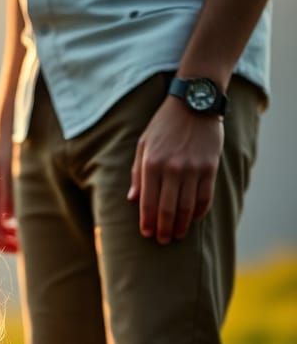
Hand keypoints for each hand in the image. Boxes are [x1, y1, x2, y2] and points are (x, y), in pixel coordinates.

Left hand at [127, 97, 223, 244]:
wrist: (194, 103)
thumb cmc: (163, 126)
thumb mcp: (143, 146)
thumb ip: (137, 174)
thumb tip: (132, 200)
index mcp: (151, 165)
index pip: (148, 202)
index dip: (147, 222)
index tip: (147, 234)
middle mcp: (172, 169)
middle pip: (167, 209)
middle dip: (164, 229)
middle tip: (162, 240)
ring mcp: (193, 168)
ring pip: (187, 207)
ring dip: (181, 225)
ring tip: (177, 235)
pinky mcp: (210, 167)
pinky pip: (205, 196)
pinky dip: (199, 211)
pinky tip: (193, 219)